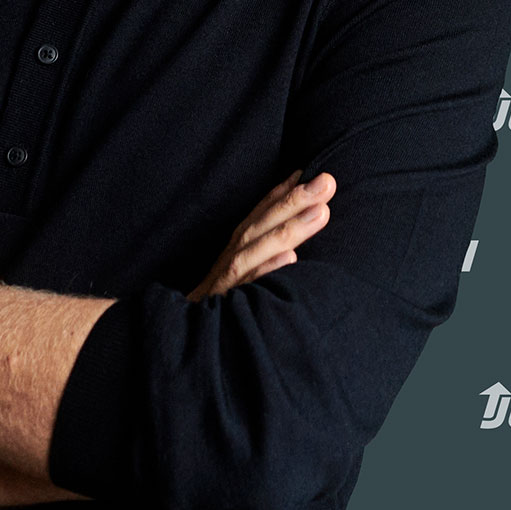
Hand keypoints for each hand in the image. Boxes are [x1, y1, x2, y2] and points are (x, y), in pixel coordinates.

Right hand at [185, 170, 334, 299]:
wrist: (184, 338)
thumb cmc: (220, 304)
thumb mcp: (240, 276)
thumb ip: (262, 254)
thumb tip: (296, 243)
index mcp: (236, 249)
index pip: (260, 214)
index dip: (282, 191)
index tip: (307, 171)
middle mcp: (231, 258)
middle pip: (262, 224)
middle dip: (294, 201)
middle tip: (327, 180)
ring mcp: (227, 279)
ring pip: (258, 249)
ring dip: (289, 229)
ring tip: (320, 212)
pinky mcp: (224, 303)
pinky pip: (248, 286)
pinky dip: (267, 270)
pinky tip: (290, 258)